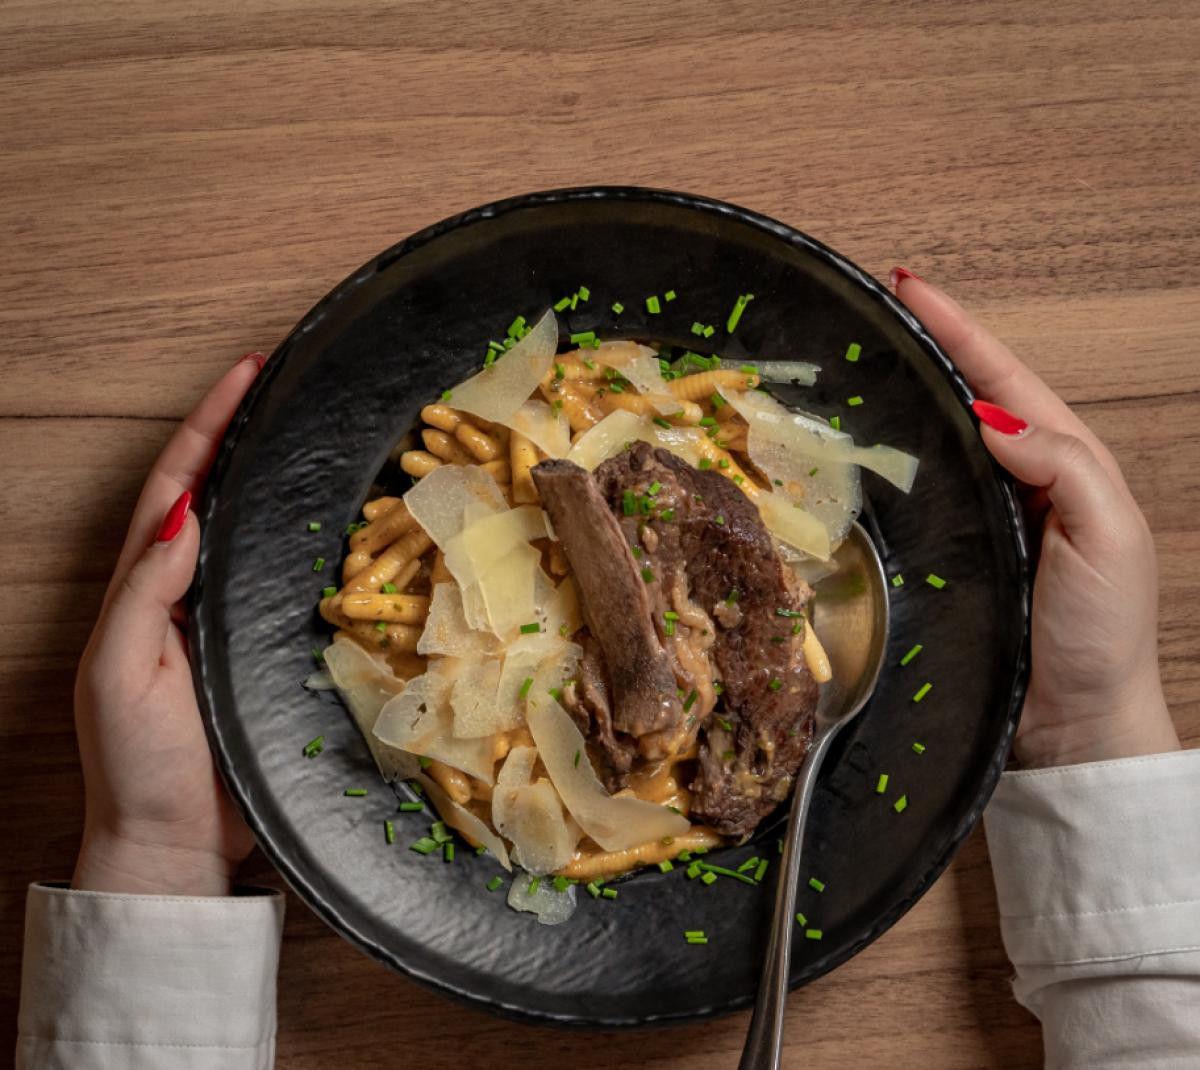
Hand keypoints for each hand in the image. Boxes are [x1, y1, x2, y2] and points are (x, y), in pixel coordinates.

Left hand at [73, 354, 264, 894]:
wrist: (174, 842)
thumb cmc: (136, 762)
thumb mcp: (118, 672)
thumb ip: (146, 593)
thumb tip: (186, 510)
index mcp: (143, 587)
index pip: (174, 485)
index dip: (205, 426)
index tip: (245, 373)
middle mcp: (184, 592)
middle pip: (211, 492)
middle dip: (237, 431)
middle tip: (280, 382)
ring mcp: (224, 620)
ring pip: (249, 531)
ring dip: (270, 477)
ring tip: (307, 430)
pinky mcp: (261, 650)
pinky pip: (285, 581)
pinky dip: (303, 540)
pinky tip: (335, 521)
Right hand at [891, 269, 1179, 767]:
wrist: (1071, 721)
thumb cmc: (1100, 635)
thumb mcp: (1109, 538)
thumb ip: (1064, 469)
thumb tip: (994, 416)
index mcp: (1062, 462)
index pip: (1000, 377)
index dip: (956, 329)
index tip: (908, 286)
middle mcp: (1016, 479)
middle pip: (963, 394)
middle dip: (921, 346)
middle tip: (871, 310)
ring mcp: (979, 515)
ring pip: (932, 440)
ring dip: (898, 397)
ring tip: (853, 363)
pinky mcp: (949, 553)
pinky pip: (914, 493)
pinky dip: (885, 462)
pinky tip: (854, 452)